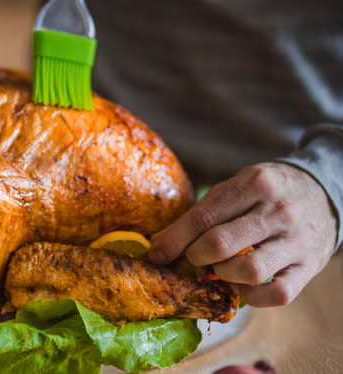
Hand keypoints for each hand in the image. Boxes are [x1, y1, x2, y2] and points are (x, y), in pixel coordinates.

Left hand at [148, 162, 337, 306]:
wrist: (323, 192)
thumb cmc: (267, 193)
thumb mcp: (236, 187)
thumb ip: (202, 213)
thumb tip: (160, 243)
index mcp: (254, 184)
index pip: (203, 218)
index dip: (174, 240)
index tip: (158, 254)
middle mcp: (278, 211)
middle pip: (221, 244)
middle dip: (195, 257)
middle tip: (192, 258)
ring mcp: (297, 240)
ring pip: (249, 271)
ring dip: (222, 275)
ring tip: (217, 269)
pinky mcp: (310, 266)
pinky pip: (278, 294)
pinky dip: (252, 297)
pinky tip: (240, 286)